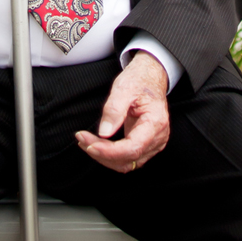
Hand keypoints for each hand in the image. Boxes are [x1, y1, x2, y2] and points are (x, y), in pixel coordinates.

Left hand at [76, 51, 170, 172]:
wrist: (150, 77)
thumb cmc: (140, 80)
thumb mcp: (124, 88)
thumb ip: (114, 109)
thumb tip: (104, 133)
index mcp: (156, 122)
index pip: (132, 148)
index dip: (109, 151)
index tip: (89, 144)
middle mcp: (158, 136)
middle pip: (128, 159)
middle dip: (102, 153)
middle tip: (82, 138)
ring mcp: (154, 143)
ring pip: (126, 163)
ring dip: (104, 157)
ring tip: (86, 141)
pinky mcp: (146, 145)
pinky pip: (127, 159)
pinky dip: (110, 155)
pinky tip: (97, 144)